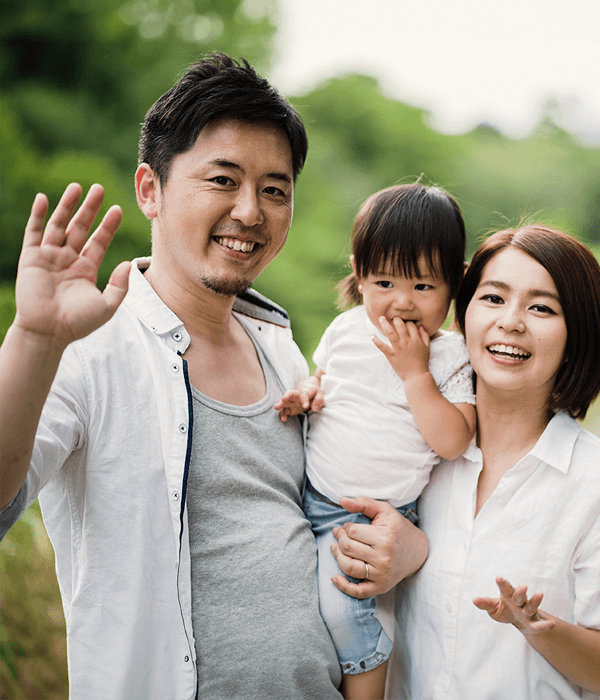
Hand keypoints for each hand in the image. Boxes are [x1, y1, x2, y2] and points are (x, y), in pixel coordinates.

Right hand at [15, 183, 129, 347]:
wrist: (48, 333)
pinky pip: (34, 232)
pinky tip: (44, 198)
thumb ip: (119, 286)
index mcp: (86, 269)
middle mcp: (68, 260)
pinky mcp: (31, 258)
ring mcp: (49, 257)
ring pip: (59, 225)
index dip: (108, 225)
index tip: (117, 209)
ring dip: (67, 206)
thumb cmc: (77, 324)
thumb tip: (129, 264)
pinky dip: (38, 215)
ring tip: (77, 187)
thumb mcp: (106, 306)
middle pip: (81, 227)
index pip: (99, 241)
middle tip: (99, 189)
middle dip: (90, 208)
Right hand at [274, 378, 323, 421]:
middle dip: (286, 396)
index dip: (304, 400)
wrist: (307, 391)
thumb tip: (314, 408)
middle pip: (290, 393)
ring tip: (276, 407)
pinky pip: (284, 410)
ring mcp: (291, 401)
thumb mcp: (320, 395)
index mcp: (305, 391)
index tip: (306, 406)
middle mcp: (296, 395)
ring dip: (280, 404)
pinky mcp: (288, 407)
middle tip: (283, 399)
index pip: (304, 394)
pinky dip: (282, 414)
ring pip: (284, 401)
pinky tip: (283, 419)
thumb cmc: (314, 393)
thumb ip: (318, 401)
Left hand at [330, 497, 427, 598]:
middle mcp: (384, 558)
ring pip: (348, 567)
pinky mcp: (381, 587)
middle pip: (348, 548)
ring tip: (335, 547)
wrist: (418, 552)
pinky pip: (358, 592)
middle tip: (339, 533)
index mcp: (385, 537)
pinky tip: (334, 577)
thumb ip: (363, 502)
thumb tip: (341, 500)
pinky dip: (343, 586)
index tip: (349, 526)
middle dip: (339, 538)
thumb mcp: (384, 510)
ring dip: (337, 556)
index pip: (352, 531)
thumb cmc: (398, 528)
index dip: (346, 527)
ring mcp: (382, 575)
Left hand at [371, 316, 429, 381]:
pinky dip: (376, 340)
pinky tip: (372, 335)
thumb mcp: (427, 348)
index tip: (403, 320)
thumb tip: (420, 326)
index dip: (406, 320)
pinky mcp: (391, 354)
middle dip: (395, 318)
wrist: (416, 376)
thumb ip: (425, 336)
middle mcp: (406, 341)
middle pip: (400, 325)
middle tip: (391, 316)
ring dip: (384, 324)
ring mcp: (398, 348)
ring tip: (381, 318)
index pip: (410, 325)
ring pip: (390, 332)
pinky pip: (382, 346)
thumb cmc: (422, 362)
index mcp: (416, 339)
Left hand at [473, 576, 555, 634]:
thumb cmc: (505, 611)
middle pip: (519, 595)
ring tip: (540, 594)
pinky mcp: (534, 621)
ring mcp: (527, 610)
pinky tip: (552, 624)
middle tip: (522, 586)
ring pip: (531, 605)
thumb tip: (474, 600)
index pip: (505, 587)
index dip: (502, 583)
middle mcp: (519, 600)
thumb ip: (485, 604)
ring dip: (535, 600)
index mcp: (508, 594)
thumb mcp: (493, 608)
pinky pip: (539, 623)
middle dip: (520, 591)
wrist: (518, 622)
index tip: (498, 578)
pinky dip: (545, 624)